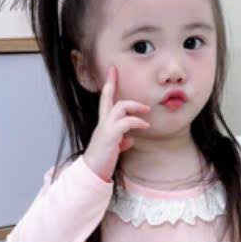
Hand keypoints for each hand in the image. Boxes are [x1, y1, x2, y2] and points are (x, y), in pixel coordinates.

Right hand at [82, 67, 150, 181]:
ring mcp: (105, 128)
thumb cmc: (104, 159)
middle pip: (107, 98)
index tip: (112, 70)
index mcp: (104, 123)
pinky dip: (136, 122)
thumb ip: (122, 141)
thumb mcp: (115, 147)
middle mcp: (103, 122)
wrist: (93, 170)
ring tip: (147, 110)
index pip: (105, 100)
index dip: (109, 84)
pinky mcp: (110, 136)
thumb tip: (130, 141)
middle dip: (112, 83)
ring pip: (119, 107)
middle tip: (116, 71)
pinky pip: (125, 122)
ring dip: (135, 106)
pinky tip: (145, 126)